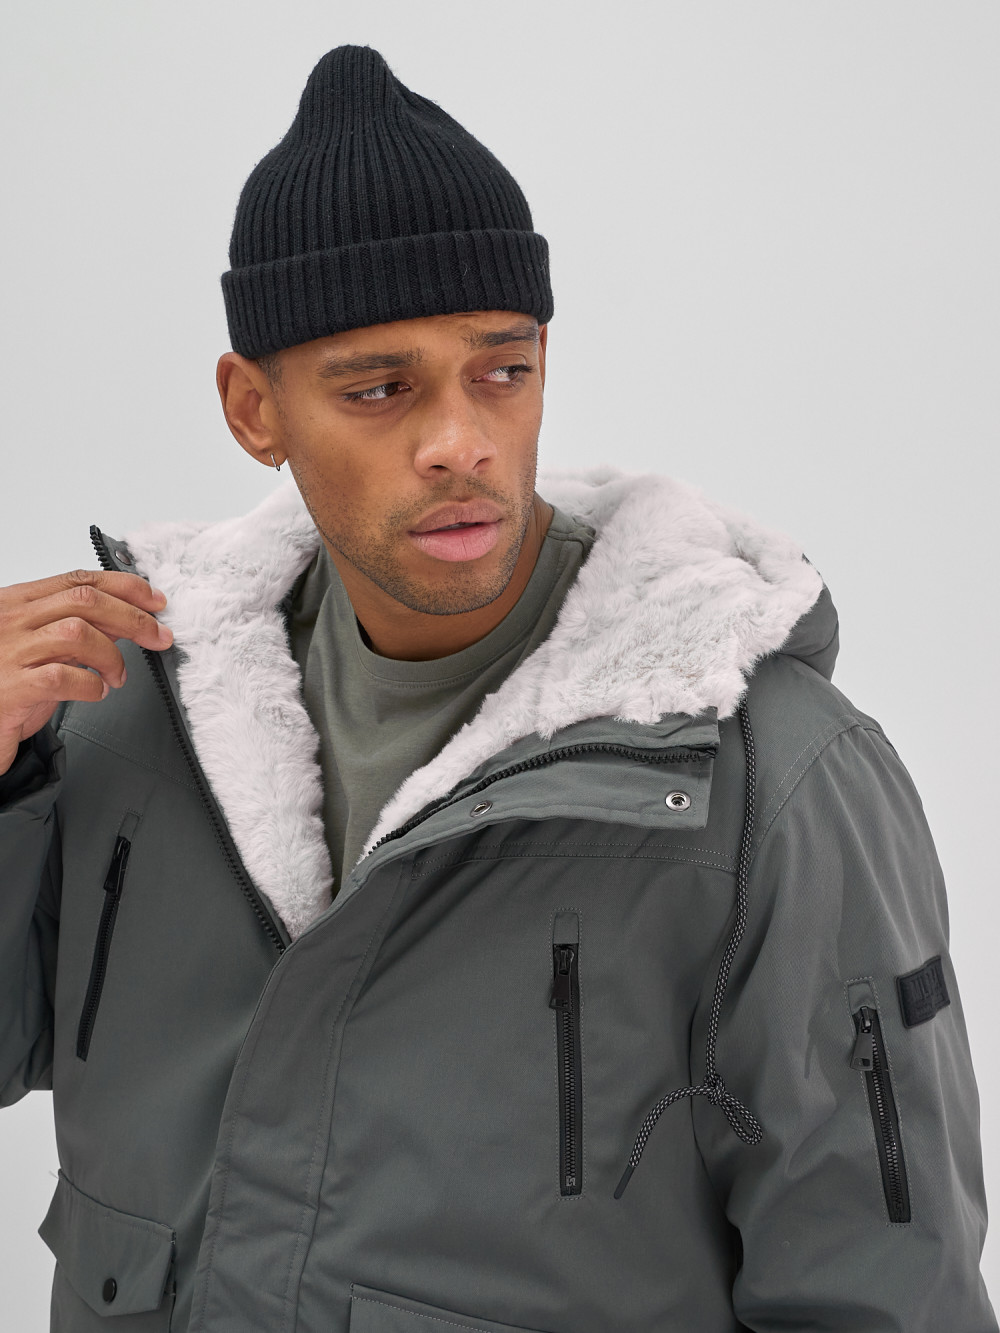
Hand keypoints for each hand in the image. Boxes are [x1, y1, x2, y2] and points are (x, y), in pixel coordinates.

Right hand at [0, 569, 173, 775]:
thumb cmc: (5, 685)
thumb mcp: (41, 647)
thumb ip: (77, 629)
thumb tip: (125, 621)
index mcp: (18, 603)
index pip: (78, 581)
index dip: (124, 587)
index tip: (155, 601)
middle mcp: (11, 621)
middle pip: (85, 601)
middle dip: (133, 618)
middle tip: (158, 637)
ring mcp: (9, 652)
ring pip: (77, 633)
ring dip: (111, 656)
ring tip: (117, 676)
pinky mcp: (11, 688)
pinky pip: (62, 677)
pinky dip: (90, 685)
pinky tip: (95, 692)